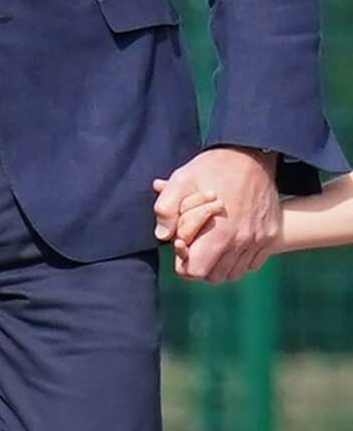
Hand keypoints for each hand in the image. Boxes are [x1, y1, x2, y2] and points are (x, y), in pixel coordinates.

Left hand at [154, 147, 280, 282]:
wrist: (252, 154)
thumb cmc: (215, 167)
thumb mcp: (182, 179)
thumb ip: (166, 208)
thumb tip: (162, 235)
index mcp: (221, 232)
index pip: (196, 270)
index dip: (183, 261)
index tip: (181, 243)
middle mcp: (243, 242)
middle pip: (213, 276)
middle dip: (198, 264)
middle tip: (193, 243)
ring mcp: (259, 241)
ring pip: (233, 272)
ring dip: (218, 263)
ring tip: (209, 242)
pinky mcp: (270, 237)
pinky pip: (251, 264)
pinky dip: (237, 260)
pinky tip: (228, 241)